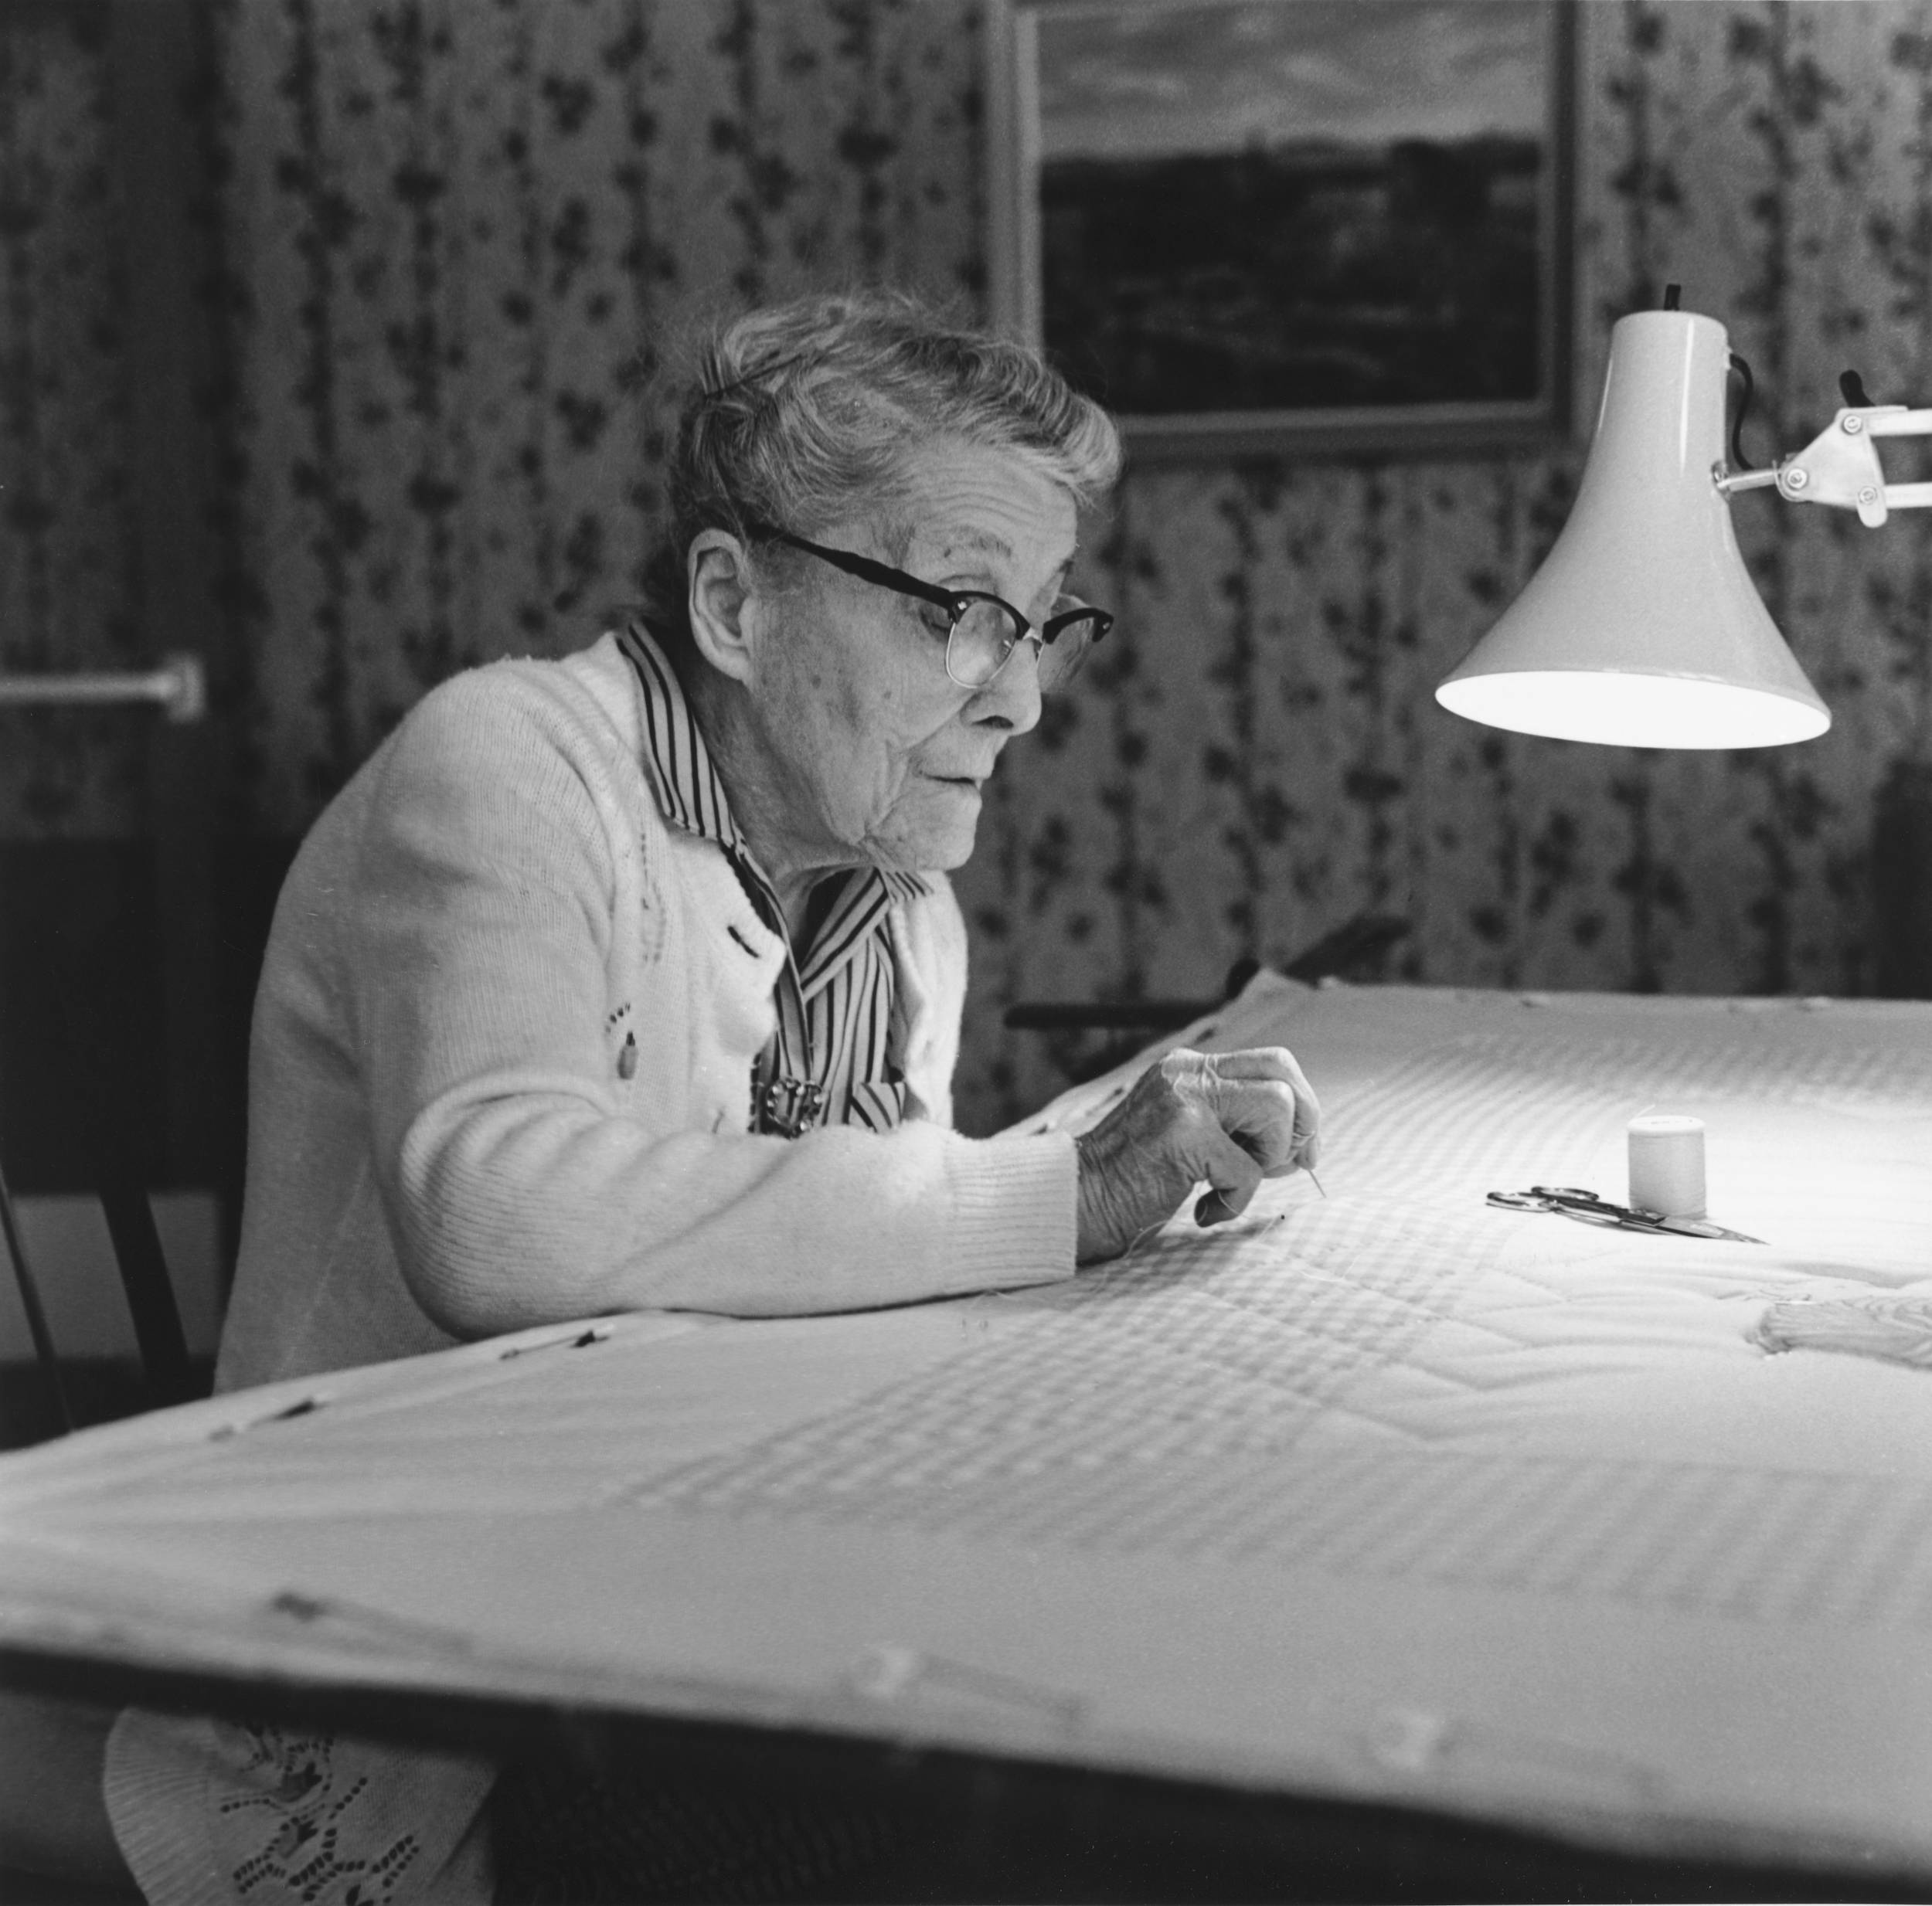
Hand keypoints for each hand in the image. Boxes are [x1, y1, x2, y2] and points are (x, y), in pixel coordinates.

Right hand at [1073, 1046, 1320, 1263]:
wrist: (1078, 1202)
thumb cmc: (1135, 1181)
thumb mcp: (1190, 1137)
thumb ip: (1236, 1127)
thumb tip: (1303, 1145)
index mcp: (1188, 1068)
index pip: (1271, 1062)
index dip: (1300, 1104)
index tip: (1297, 1150)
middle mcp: (1186, 1072)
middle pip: (1281, 1070)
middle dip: (1303, 1119)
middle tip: (1292, 1164)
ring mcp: (1184, 1098)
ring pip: (1276, 1107)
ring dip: (1269, 1156)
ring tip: (1230, 1183)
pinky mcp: (1183, 1133)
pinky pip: (1248, 1169)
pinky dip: (1235, 1201)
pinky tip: (1204, 1212)